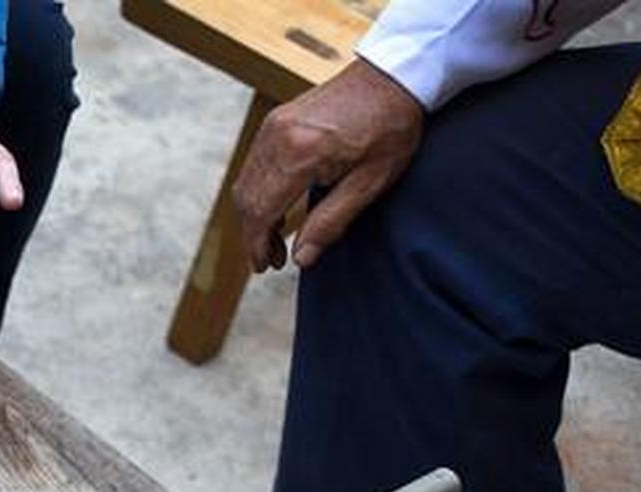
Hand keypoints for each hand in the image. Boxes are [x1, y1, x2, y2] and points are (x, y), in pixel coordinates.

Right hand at [232, 58, 423, 271]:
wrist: (395, 75)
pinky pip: (254, 164)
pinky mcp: (275, 120)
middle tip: (272, 259)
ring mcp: (272, 125)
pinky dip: (258, 191)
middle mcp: (277, 137)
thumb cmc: (391, 128)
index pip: (261, 212)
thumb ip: (331, 222)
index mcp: (300, 154)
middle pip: (247, 200)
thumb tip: (301, 259)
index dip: (258, 245)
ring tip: (276, 237)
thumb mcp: (370, 182)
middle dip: (254, 235)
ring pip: (246, 183)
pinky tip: (278, 206)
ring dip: (255, 215)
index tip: (265, 267)